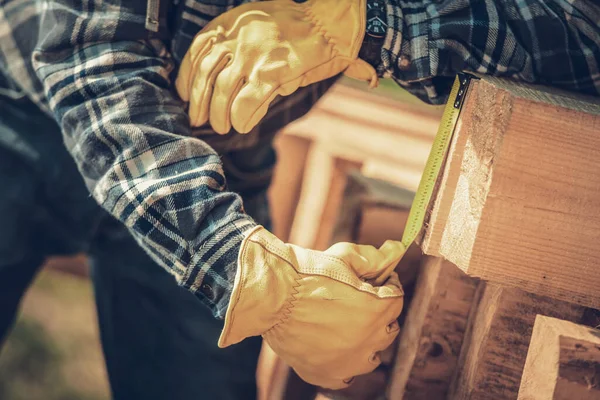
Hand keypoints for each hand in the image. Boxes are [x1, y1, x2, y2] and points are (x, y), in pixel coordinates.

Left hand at [176, 0, 377, 133]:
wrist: (331, 24)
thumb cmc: (297, 28)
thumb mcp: (258, 26)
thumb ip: (238, 49)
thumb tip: (222, 82)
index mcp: (231, 23)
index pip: (196, 51)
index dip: (186, 77)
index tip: (184, 94)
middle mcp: (238, 38)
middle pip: (205, 75)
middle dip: (198, 103)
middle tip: (198, 119)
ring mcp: (254, 56)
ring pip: (222, 92)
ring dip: (219, 116)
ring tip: (222, 127)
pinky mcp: (272, 73)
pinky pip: (246, 103)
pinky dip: (241, 118)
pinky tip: (242, 125)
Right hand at [219, 226, 404, 388]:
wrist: (271, 296)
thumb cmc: (307, 273)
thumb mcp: (344, 256)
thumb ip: (375, 256)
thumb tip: (397, 249)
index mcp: (377, 309)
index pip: (397, 298)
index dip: (386, 286)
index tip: (373, 281)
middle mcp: (368, 340)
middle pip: (389, 327)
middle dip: (379, 312)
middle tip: (358, 300)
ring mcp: (348, 362)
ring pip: (372, 355)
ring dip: (366, 340)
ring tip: (346, 325)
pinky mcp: (326, 374)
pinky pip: (347, 376)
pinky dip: (345, 364)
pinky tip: (334, 348)